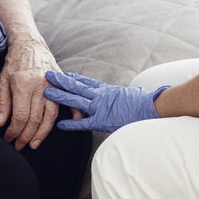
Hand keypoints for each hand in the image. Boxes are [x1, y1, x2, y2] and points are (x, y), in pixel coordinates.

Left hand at [0, 35, 59, 150]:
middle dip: (26, 136)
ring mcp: (52, 84)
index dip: (14, 131)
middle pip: (35, 119)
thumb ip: (2, 104)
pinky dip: (70, 114)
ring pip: (50, 115)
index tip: (8, 138)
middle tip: (19, 146)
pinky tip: (70, 125)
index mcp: (23, 84)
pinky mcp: (60, 82)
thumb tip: (1, 124)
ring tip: (34, 143)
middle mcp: (40, 85)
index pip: (20, 116)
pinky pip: (66, 102)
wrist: (29, 43)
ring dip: (42, 133)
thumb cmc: (14, 62)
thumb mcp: (2, 81)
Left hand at [44, 70, 167, 132]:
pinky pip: (83, 123)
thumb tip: (127, 94)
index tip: (63, 73)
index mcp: (107, 90)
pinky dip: (71, 124)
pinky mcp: (102, 120)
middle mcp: (101, 96)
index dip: (73, 78)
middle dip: (61, 80)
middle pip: (77, 86)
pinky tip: (59, 125)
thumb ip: (122, 95)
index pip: (86, 82)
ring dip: (60, 95)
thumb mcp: (131, 94)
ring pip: (76, 99)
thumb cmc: (144, 103)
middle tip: (47, 74)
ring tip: (46, 91)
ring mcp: (100, 107)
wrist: (152, 108)